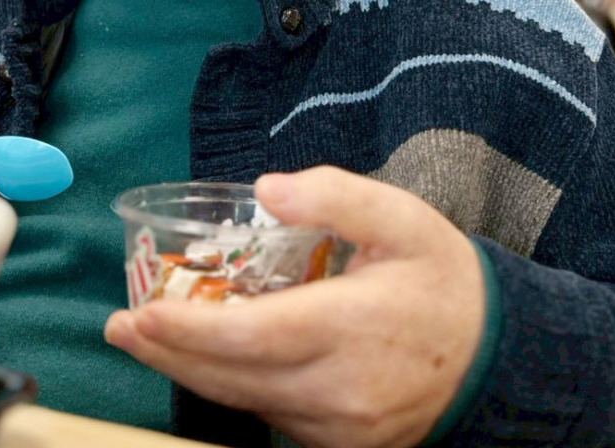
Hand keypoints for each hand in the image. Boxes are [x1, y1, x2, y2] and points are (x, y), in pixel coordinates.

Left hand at [105, 166, 485, 447]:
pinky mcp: (341, 441)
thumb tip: (266, 191)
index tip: (141, 312)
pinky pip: (272, 414)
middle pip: (235, 377)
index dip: (191, 328)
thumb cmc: (441, 278)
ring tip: (145, 338)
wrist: (495, 356)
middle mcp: (341, 389)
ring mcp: (340, 426)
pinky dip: (230, 387)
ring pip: (247, 401)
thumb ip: (334, 195)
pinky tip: (206, 359)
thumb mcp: (401, 217)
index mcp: (353, 327)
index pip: (254, 336)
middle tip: (119, 327)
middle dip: (168, 351)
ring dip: (189, 371)